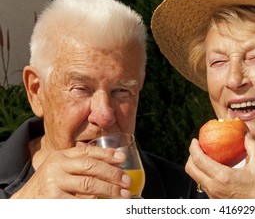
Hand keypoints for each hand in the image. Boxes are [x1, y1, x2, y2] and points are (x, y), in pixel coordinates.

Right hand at [11, 146, 130, 198]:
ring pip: (88, 184)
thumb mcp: (60, 169)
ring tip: (122, 195)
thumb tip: (114, 163)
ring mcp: (54, 183)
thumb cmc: (49, 185)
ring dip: (109, 190)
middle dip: (112, 173)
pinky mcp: (54, 200)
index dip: (106, 154)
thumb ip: (79, 164)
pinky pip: (81, 202)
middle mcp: (57, 166)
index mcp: (61, 156)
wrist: (24, 202)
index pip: (87, 151)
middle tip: (127, 181)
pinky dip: (96, 204)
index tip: (122, 158)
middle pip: (91, 166)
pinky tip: (107, 205)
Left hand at [185, 133, 254, 198]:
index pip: (198, 159)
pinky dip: (202, 173)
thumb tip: (245, 134)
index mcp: (222, 177)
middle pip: (191, 169)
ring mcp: (213, 195)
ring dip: (195, 165)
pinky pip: (202, 184)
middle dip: (191, 155)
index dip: (193, 147)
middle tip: (198, 147)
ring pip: (195, 178)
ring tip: (204, 156)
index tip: (195, 140)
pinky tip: (212, 168)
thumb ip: (253, 147)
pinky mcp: (214, 200)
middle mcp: (214, 187)